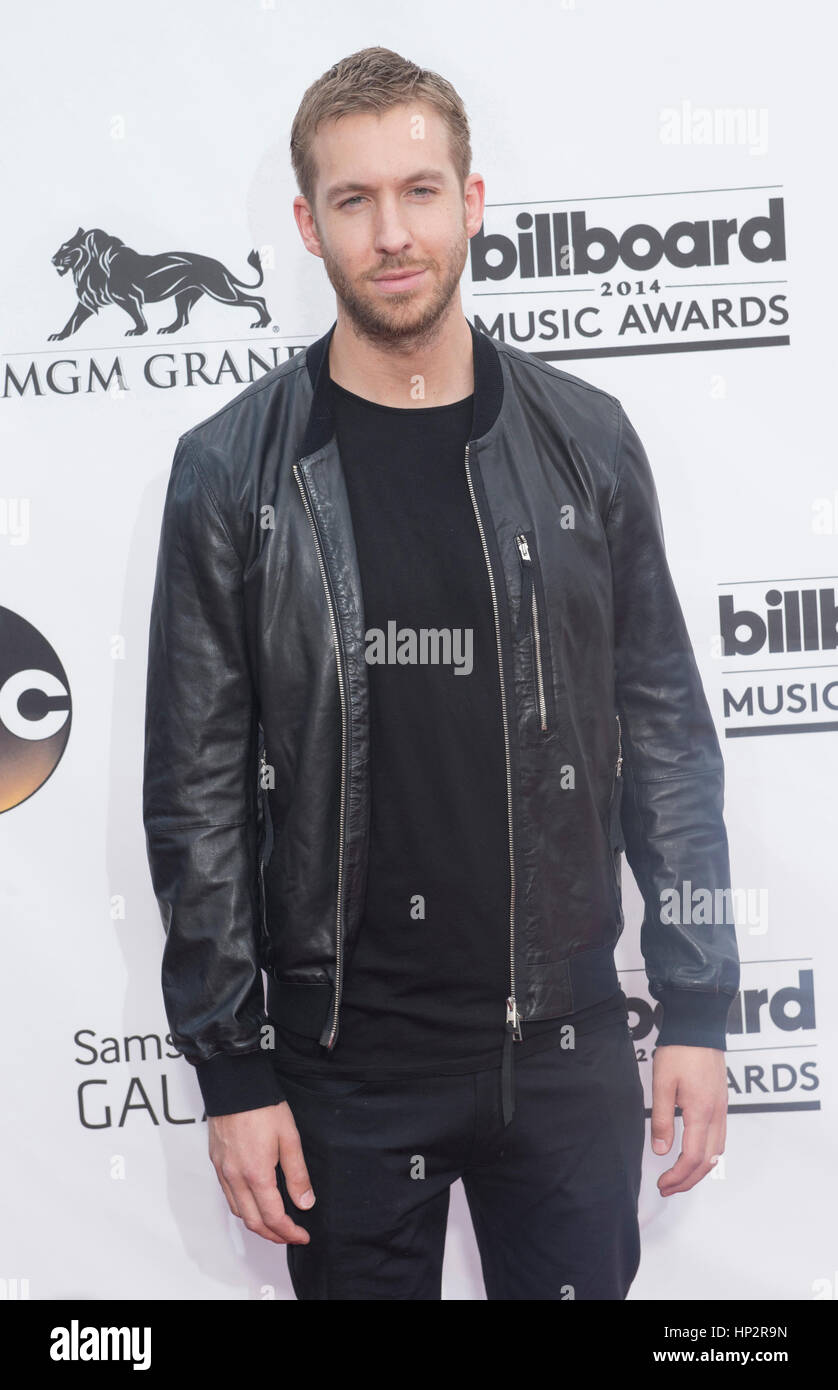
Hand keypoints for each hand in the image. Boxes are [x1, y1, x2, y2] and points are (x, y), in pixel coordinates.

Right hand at [208, 1100, 314, 1243]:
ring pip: (238, 1211)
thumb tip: (305, 1202)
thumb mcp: (290, 1139)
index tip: (302, 1235)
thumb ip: (297, 1174)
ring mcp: (223, 1171)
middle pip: (253, 1221)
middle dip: (273, 1235)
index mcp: (256, 1174)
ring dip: (257, 1223)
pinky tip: (254, 1202)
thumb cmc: (262, 1107)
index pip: (273, 1217)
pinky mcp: (216, 1162)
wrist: (235, 1085)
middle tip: (291, 1235)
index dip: (289, 1232)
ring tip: (275, 1224)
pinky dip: (243, 1207)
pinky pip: (228, 1195)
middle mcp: (235, 1178)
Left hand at [650, 1044, 726, 1195]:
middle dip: (688, 1180)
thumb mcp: (662, 1084)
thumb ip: (662, 1119)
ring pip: (718, 1151)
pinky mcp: (722, 1102)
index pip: (694, 1157)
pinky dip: (708, 1155)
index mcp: (701, 1111)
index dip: (678, 1176)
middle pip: (709, 1161)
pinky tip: (694, 1154)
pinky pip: (720, 1137)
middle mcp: (717, 1114)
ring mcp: (722, 1108)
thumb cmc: (679, 1051)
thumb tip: (662, 1150)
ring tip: (680, 1177)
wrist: (698, 1026)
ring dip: (700, 1170)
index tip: (662, 1183)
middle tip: (668, 1188)